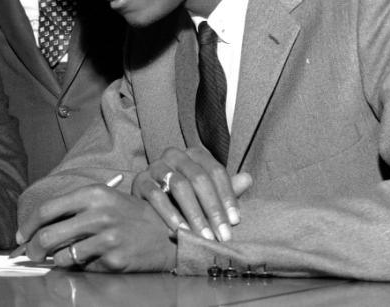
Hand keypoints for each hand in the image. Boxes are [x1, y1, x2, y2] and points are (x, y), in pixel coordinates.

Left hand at [17, 184, 176, 272]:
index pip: (47, 209)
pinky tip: (93, 259)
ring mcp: (107, 238)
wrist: (166, 233)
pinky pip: (82, 268)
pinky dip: (81, 267)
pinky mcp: (114, 259)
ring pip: (62, 256)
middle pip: (48, 235)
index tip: (21, 236)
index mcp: (93, 194)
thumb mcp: (105, 200)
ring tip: (67, 256)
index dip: (28, 225)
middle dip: (33, 249)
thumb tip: (38, 228)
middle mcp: (98, 214)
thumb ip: (73, 209)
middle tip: (32, 254)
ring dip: (57, 260)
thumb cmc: (130, 216)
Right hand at [131, 147, 252, 241]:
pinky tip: (180, 230)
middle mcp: (175, 154)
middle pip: (199, 178)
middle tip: (221, 235)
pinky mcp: (140, 180)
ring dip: (194, 214)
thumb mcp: (206, 193)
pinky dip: (169, 213)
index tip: (235, 221)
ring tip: (203, 236)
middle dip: (212, 209)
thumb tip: (249, 179)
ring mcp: (156, 166)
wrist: (148, 202)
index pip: (215, 171)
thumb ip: (225, 188)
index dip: (227, 196)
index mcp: (194, 154)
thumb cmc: (184, 198)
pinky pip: (155, 195)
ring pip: (179, 186)